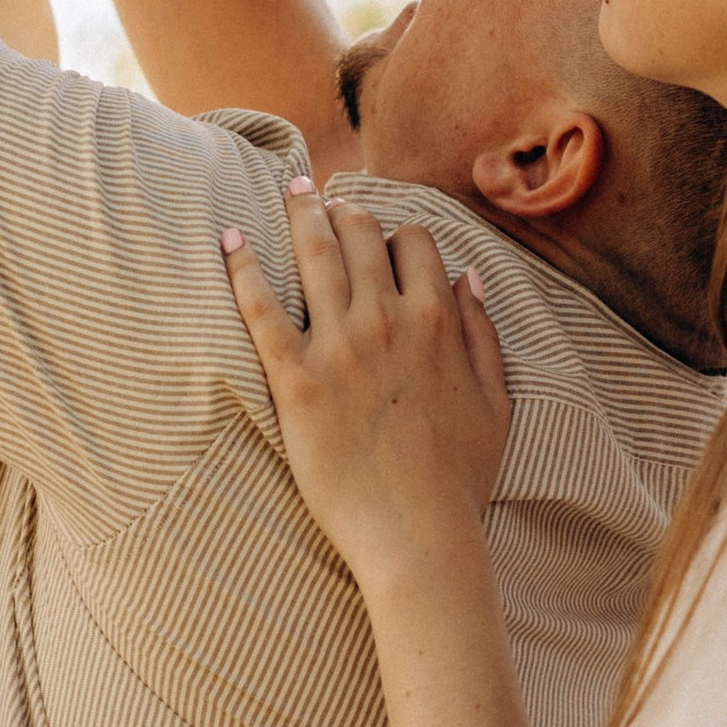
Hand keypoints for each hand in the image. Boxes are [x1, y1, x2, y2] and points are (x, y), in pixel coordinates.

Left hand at [222, 182, 510, 588]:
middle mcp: (388, 320)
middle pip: (360, 235)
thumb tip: (469, 277)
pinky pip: (260, 308)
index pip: (414, 243)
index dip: (397, 233)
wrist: (417, 535)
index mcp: (438, 320)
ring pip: (314, 254)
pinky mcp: (296, 380)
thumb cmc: (459, 478)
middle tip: (323, 196)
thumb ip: (483, 333)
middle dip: (343, 207)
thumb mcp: (495, 401)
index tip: (380, 234)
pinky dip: (242, 268)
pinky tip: (231, 239)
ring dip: (300, 212)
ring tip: (288, 191)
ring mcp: (339, 347)